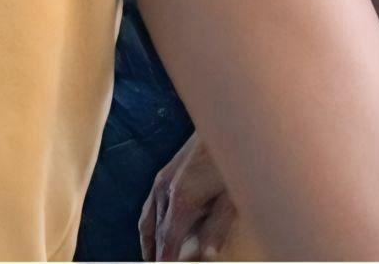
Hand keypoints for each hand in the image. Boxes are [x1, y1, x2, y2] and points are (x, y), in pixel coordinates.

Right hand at [143, 133, 231, 260]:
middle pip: (153, 231)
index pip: (168, 240)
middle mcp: (165, 191)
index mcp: (182, 201)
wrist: (224, 127)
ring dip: (147, 240)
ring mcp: (161, 181)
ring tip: (150, 256)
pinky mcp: (164, 174)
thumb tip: (206, 256)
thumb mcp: (231, 201)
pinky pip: (150, 205)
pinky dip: (148, 223)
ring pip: (147, 218)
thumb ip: (217, 229)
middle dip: (153, 253)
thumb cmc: (232, 164)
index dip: (165, 259)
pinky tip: (154, 228)